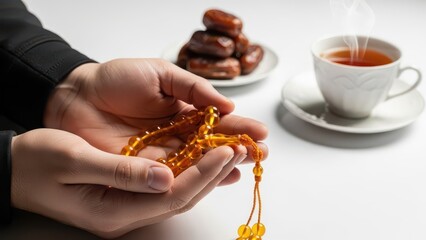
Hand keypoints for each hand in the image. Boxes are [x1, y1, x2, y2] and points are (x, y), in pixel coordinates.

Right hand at [11, 128, 247, 237]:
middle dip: (214, 173)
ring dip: (206, 171)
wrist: (15, 168)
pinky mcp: (126, 193)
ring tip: (231, 151)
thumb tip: (165, 176)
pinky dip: (188, 169)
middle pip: (182, 197)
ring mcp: (127, 206)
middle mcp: (125, 214)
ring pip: (178, 192)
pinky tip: (204, 156)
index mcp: (114, 211)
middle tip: (240, 149)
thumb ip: (119, 171)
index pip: (172, 196)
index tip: (226, 151)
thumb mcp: (73, 160)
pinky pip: (166, 184)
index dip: (203, 174)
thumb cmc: (37, 162)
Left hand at [43, 59, 267, 184]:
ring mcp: (163, 154)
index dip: (239, 127)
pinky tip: (218, 180)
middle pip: (213, 146)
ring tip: (245, 165)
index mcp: (184, 111)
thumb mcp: (161, 73)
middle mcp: (179, 135)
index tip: (260, 132)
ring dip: (223, 165)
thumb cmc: (118, 79)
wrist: (79, 94)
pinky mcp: (145, 169)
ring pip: (198, 163)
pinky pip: (173, 176)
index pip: (218, 122)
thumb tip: (228, 104)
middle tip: (260, 153)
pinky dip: (195, 179)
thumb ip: (194, 88)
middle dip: (239, 149)